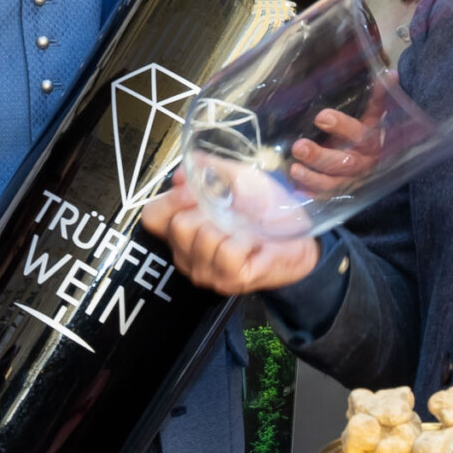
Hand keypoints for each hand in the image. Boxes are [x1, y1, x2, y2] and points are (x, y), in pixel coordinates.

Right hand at [140, 175, 320, 295]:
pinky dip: (246, 240)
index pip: (152, 217)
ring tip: (245, 229)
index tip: (193, 190)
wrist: (300, 237)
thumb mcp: (237, 179)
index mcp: (181, 231)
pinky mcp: (229, 281)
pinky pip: (228, 251)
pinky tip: (254, 242)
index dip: (170, 199)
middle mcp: (186, 255)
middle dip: (207, 209)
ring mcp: (206, 272)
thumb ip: (209, 170)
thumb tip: (183, 172)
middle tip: (230, 210)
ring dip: (230, 225)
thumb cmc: (265, 210)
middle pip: (178, 226)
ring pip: (204, 237)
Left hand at [286, 102, 383, 192]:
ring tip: (293, 168)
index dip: (342, 125)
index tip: (321, 116)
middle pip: (343, 162)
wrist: (375, 164)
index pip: (360, 133)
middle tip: (299, 146)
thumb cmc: (366, 134)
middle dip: (320, 155)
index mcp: (370, 141)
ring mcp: (350, 180)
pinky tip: (296, 189)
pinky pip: (324, 198)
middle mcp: (362, 163)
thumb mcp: (372, 116)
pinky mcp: (338, 194)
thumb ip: (377, 98)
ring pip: (333, 183)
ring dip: (312, 177)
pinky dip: (311, 194)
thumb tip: (389, 74)